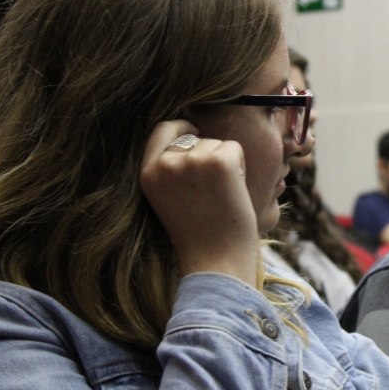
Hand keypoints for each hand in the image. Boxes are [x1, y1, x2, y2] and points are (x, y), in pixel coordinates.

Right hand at [140, 120, 258, 283]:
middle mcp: (166, 164)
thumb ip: (172, 170)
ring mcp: (192, 161)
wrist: (216, 261)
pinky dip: (240, 167)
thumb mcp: (169, 199)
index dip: (182, 128)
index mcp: (147, 173)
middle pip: (194, 137)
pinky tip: (233, 193)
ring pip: (216, 143)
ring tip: (221, 197)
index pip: (162, 129)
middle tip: (214, 191)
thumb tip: (192, 138)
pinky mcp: (219, 161)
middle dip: (209, 155)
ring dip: (225, 164)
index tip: (195, 133)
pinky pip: (234, 148)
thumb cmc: (200, 237)